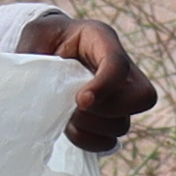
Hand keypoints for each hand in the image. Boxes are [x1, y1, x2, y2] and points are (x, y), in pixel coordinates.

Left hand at [19, 10, 156, 151]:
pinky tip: (69, 128)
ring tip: (67, 116)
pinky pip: (109, 142)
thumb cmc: (43, 39)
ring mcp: (118, 96)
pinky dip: (87, 141)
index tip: (80, 100)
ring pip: (123, 124)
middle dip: (107, 109)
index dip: (105, 86)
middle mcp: (120, 69)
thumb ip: (35, 50)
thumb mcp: (36, 33)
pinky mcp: (107, 119)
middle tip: (76, 107)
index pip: (120, 65)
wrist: (45, 51)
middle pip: (141, 97)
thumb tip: (36, 81)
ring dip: (92, 127)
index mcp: (102, 40)